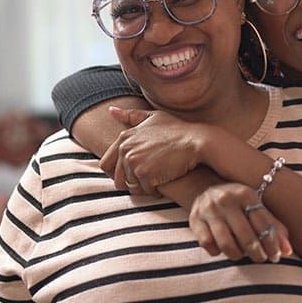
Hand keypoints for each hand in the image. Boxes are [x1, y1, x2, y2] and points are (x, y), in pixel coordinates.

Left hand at [101, 107, 215, 195]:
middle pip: (118, 179)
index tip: (134, 172)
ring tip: (159, 178)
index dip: (118, 173)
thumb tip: (111, 110)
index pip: (105, 164)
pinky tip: (166, 181)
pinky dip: (155, 191)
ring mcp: (134, 162)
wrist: (196, 141)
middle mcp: (126, 150)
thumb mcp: (154, 117)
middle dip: (132, 182)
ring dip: (144, 187)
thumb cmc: (178, 130)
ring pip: (131, 187)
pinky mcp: (145, 175)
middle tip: (149, 178)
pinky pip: (145, 191)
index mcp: (124, 138)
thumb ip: (131, 116)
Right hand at [189, 183, 292, 263]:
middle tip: (261, 259)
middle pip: (246, 236)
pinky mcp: (194, 219)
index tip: (276, 256)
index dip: (272, 244)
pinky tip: (222, 249)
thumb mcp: (256, 208)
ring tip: (242, 255)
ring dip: (237, 255)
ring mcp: (209, 209)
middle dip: (257, 253)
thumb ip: (274, 227)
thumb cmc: (238, 203)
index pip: (263, 224)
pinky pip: (208, 244)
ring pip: (226, 243)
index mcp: (246, 193)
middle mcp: (226, 199)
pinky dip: (217, 251)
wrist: (206, 188)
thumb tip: (288, 251)